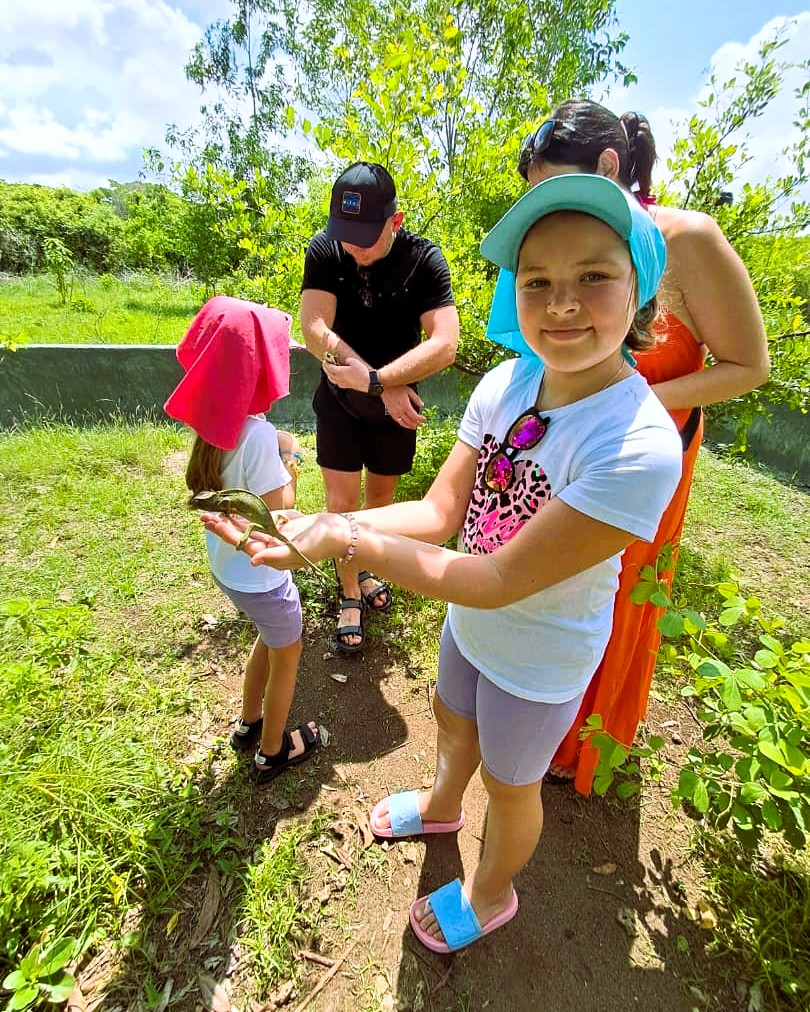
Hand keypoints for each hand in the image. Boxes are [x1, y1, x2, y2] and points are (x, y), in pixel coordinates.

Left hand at [200, 510, 348, 569]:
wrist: (337, 533)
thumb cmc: (319, 544)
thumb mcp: (296, 552)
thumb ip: (274, 556)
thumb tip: (252, 561)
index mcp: (270, 556)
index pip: (243, 544)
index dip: (227, 534)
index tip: (213, 523)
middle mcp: (269, 548)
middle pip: (241, 536)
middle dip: (223, 527)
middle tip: (204, 516)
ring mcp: (275, 537)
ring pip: (248, 528)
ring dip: (232, 521)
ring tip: (215, 513)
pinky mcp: (281, 527)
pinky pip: (259, 522)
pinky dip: (247, 516)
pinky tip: (236, 510)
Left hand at [322, 355, 369, 390]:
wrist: (368, 383)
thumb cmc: (361, 372)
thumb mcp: (354, 362)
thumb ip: (348, 360)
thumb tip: (346, 361)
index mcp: (339, 372)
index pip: (329, 368)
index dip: (326, 364)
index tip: (324, 361)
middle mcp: (339, 379)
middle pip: (329, 374)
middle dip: (326, 369)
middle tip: (325, 365)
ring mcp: (342, 383)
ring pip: (332, 379)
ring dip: (329, 375)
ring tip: (329, 371)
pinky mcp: (346, 386)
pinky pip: (336, 383)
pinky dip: (334, 380)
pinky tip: (336, 378)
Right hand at [381, 385, 425, 428]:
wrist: (385, 387)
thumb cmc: (397, 387)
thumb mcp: (409, 391)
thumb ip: (416, 399)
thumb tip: (422, 405)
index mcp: (406, 406)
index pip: (415, 416)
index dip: (420, 419)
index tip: (424, 419)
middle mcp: (400, 411)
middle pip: (410, 421)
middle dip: (417, 424)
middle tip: (421, 425)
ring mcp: (395, 413)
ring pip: (403, 423)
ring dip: (410, 426)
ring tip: (415, 427)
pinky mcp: (391, 413)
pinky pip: (398, 421)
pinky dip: (403, 424)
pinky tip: (406, 424)